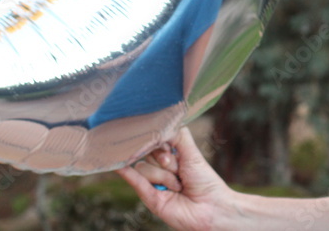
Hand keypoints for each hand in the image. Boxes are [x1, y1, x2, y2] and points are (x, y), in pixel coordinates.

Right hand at [118, 127, 232, 230]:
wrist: (210, 207)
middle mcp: (160, 168)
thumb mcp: (192, 152)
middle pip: (147, 153)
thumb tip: (161, 122)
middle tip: (178, 169)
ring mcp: (153, 182)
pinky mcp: (148, 197)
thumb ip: (178, 135)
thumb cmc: (205, 179)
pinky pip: (134, 181)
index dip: (161, 142)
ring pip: (143, 167)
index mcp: (171, 155)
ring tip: (178, 186)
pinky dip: (125, 173)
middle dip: (164, 159)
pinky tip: (118, 166)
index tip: (170, 147)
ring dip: (164, 176)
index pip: (155, 140)